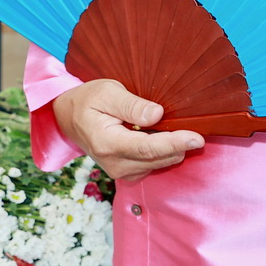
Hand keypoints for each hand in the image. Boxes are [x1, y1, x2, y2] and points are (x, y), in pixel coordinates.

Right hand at [50, 79, 203, 181]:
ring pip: (160, 164)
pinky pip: (155, 165)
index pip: (148, 148)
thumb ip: (131, 104)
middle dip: (179, 144)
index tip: (197, 138)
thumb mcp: (107, 92)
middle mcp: (115, 164)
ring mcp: (121, 172)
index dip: (175, 143)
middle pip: (158, 159)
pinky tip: (158, 135)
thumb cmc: (88, 101)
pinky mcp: (128, 173)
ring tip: (169, 126)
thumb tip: (157, 114)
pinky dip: (163, 152)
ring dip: (172, 147)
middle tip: (191, 125)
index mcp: (107, 143)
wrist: (68, 119)